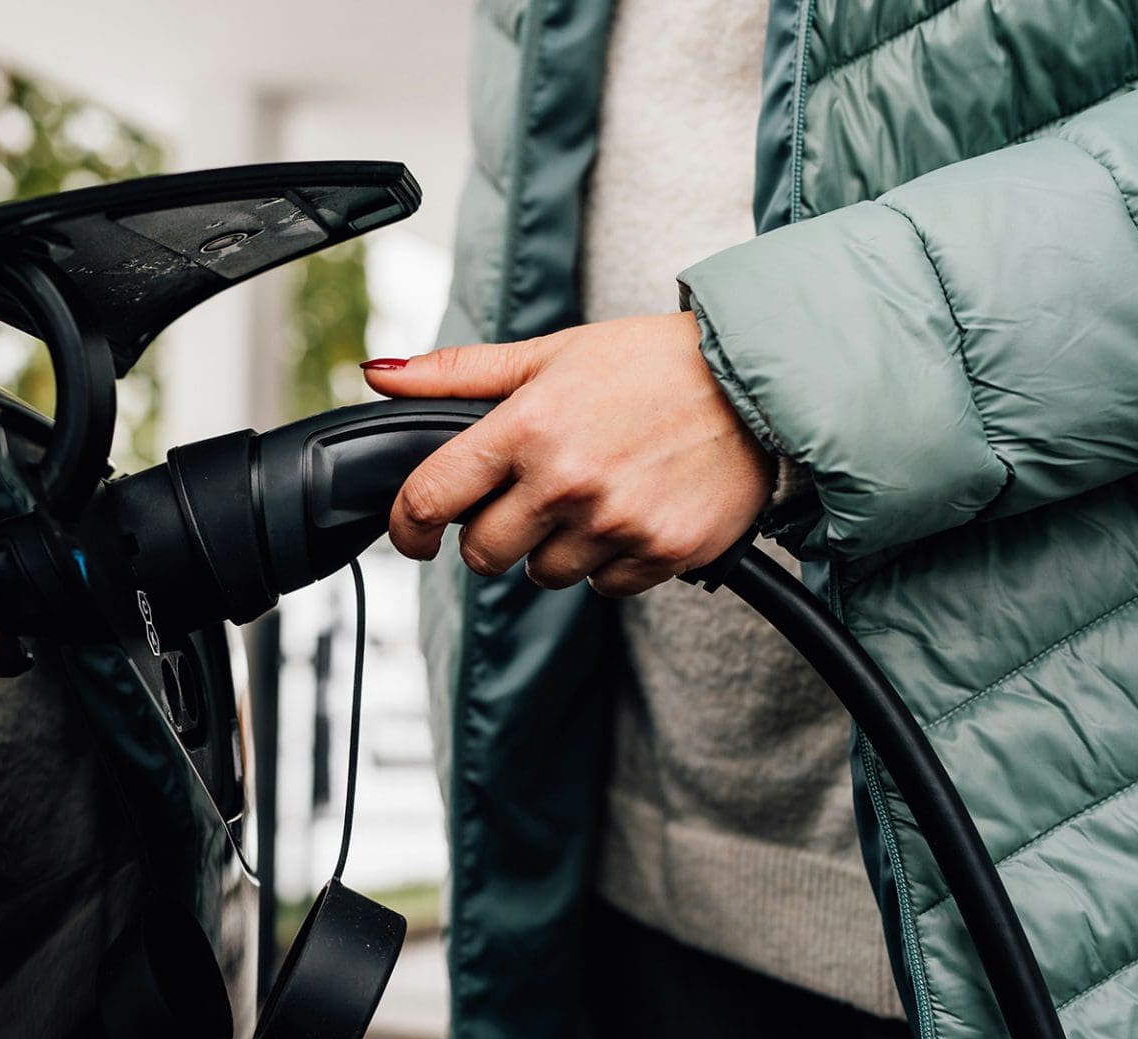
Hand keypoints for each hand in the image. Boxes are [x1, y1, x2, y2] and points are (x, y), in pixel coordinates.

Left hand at [362, 312, 774, 595]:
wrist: (759, 380)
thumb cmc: (650, 362)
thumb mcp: (550, 352)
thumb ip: (458, 372)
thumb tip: (378, 375)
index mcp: (528, 426)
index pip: (432, 497)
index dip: (406, 526)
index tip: (411, 536)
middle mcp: (566, 479)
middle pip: (483, 552)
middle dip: (491, 535)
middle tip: (525, 502)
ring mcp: (616, 522)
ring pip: (544, 575)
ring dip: (554, 549)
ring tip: (592, 498)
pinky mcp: (662, 552)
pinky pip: (605, 588)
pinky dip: (610, 563)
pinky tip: (631, 515)